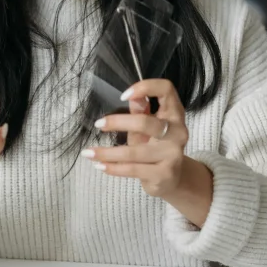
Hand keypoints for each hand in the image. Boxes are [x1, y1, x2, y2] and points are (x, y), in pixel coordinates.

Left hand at [83, 79, 188, 197]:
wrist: (172, 179)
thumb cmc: (155, 147)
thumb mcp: (147, 128)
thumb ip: (140, 112)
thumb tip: (131, 97)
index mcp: (175, 114)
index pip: (166, 89)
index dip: (146, 87)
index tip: (123, 95)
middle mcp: (178, 132)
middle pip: (146, 123)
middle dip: (118, 122)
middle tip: (98, 124)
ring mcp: (173, 154)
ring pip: (134, 152)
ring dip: (107, 153)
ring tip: (88, 153)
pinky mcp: (164, 174)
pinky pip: (133, 169)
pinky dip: (114, 168)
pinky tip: (100, 166)